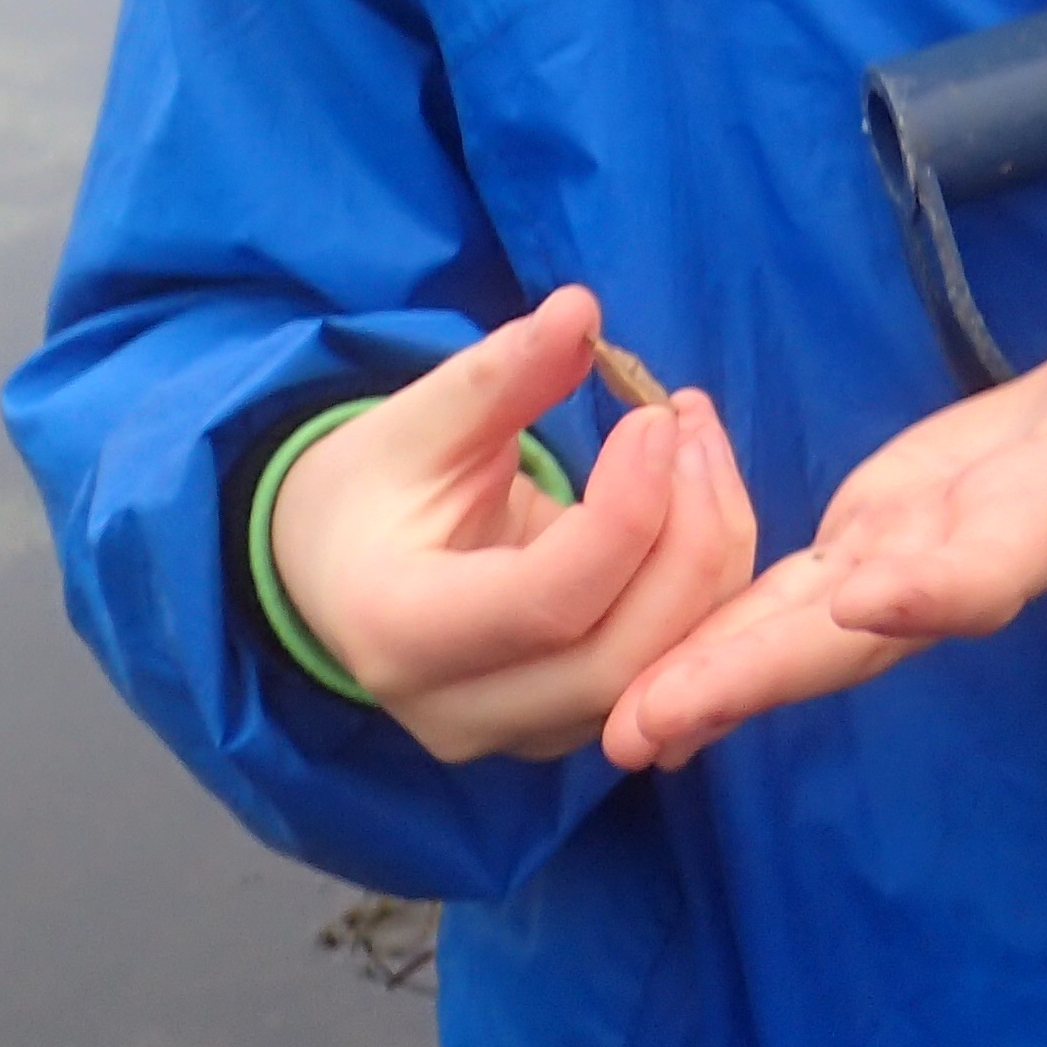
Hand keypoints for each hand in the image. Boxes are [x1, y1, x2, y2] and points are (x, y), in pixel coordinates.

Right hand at [268, 286, 759, 763]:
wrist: (336, 571)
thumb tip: (579, 310)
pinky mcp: (566, 726)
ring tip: (697, 443)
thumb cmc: (369, 487)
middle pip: (621, 658)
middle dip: (690, 537)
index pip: (549, 603)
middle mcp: (461, 711)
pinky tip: (695, 498)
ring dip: (710, 556)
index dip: (627, 512)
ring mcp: (518, 735)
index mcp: (403, 632)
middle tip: (688, 423)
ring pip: (662, 678)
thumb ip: (499, 374)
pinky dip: (702, 590)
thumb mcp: (413, 420)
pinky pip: (665, 676)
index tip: (656, 418)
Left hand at [604, 293, 1046, 771]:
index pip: (989, 563)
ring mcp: (912, 559)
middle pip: (859, 631)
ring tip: (623, 729)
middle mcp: (964, 562)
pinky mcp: (875, 538)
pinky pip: (787, 595)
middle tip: (652, 725)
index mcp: (1045, 517)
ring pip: (805, 628)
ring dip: (714, 676)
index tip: (866, 596)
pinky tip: (642, 677)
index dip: (937, 584)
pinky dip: (717, 632)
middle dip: (758, 672)